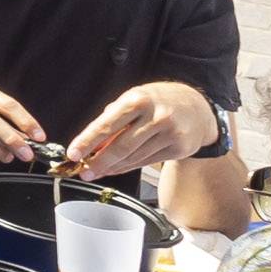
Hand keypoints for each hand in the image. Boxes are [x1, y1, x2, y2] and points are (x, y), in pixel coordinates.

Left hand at [64, 80, 216, 180]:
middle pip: (121, 146)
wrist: (197, 107)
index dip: (87, 141)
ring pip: (133, 157)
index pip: (107, 124)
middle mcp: (156, 117)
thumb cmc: (158, 101)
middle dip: (98, 162)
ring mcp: (170, 134)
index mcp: (139, 100)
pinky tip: (116, 169)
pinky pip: (146, 162)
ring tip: (96, 171)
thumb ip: (112, 119)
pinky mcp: (179, 149)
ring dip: (111, 167)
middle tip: (83, 171)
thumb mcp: (134, 100)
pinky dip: (127, 167)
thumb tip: (92, 144)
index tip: (73, 153)